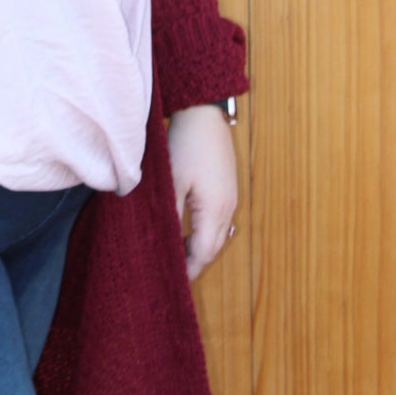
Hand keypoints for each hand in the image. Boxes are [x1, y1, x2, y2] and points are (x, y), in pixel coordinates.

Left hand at [166, 103, 237, 281]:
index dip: (189, 270)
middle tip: (172, 271)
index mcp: (215, 210)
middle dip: (194, 262)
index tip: (172, 281)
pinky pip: (218, 219)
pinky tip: (186, 228)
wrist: (204, 113)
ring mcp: (230, 197)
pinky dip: (203, 230)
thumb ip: (170, 216)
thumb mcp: (172, 183)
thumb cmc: (186, 144)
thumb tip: (165, 243)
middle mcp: (228, 207)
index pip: (204, 253)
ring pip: (217, 234)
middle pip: (213, 247)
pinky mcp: (226, 188)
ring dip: (199, 245)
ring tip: (176, 252)